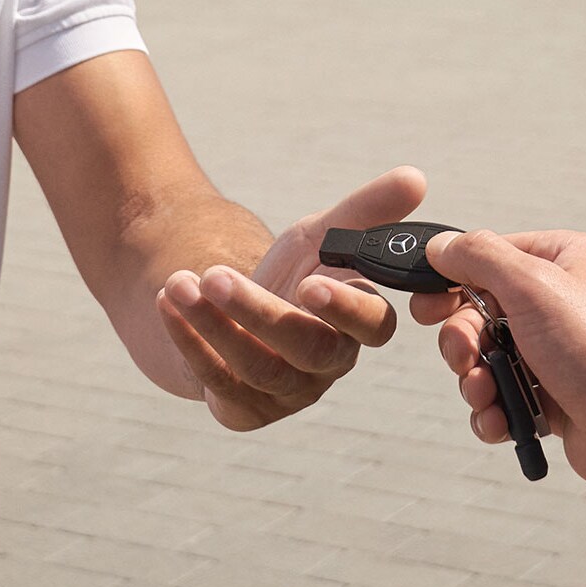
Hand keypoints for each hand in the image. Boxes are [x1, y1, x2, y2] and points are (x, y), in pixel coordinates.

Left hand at [155, 167, 414, 430]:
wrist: (237, 309)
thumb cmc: (294, 271)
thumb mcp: (325, 235)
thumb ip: (368, 211)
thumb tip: (416, 176)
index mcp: (359, 326)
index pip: (372, 326)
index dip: (346, 309)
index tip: (311, 282)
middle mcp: (328, 366)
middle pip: (305, 348)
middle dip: (258, 312)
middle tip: (216, 275)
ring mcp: (287, 393)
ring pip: (255, 366)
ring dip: (213, 324)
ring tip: (180, 281)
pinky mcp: (244, 410)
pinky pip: (218, 383)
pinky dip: (190, 341)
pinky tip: (169, 302)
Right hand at [408, 229, 585, 497]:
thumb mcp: (532, 284)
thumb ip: (480, 256)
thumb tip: (443, 246)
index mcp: (565, 260)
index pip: (491, 256)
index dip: (454, 281)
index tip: (427, 304)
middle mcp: (561, 302)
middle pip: (480, 312)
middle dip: (464, 341)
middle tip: (465, 357)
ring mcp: (556, 352)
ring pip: (487, 359)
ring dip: (475, 380)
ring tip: (487, 395)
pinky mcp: (553, 396)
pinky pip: (502, 397)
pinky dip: (493, 411)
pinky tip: (500, 421)